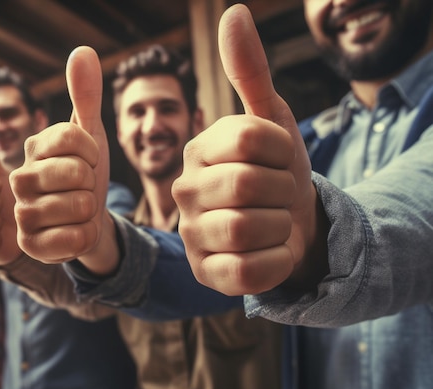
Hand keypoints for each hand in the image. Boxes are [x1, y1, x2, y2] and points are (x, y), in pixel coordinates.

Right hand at [10, 46, 117, 274]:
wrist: (87, 219)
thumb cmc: (86, 175)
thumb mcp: (90, 135)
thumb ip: (84, 96)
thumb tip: (82, 50)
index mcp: (32, 150)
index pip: (76, 138)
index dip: (93, 152)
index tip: (88, 161)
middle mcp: (19, 179)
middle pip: (77, 173)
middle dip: (93, 183)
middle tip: (82, 190)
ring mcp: (22, 214)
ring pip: (80, 207)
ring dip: (91, 211)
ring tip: (78, 211)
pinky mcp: (30, 246)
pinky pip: (76, 239)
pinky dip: (86, 236)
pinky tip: (76, 233)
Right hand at [171, 4, 318, 295]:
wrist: (292, 227)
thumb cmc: (278, 173)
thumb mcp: (270, 121)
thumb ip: (250, 72)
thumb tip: (233, 14)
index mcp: (197, 149)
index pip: (251, 140)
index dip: (284, 150)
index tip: (280, 160)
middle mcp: (184, 190)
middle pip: (251, 185)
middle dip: (285, 191)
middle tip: (279, 196)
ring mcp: (192, 234)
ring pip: (251, 228)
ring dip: (282, 225)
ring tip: (274, 223)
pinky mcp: (206, 274)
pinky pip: (250, 270)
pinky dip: (278, 260)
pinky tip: (270, 252)